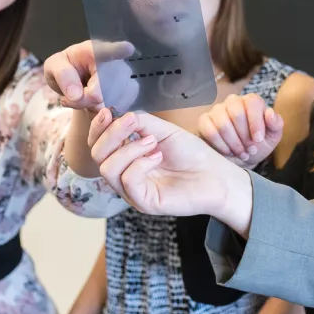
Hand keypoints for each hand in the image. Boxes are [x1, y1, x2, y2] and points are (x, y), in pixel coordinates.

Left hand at [44, 40, 136, 112]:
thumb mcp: (54, 66)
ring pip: (105, 105)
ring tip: (82, 97)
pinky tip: (94, 102)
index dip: (120, 50)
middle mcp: (116, 63)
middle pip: (99, 93)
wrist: (78, 78)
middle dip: (80, 101)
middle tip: (70, 96)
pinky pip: (113, 111)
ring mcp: (126, 78)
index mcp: (96, 51)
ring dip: (90, 107)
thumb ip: (62, 75)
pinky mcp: (130, 92)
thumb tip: (76, 94)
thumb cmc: (66, 67)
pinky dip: (100, 112)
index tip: (127, 48)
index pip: (110, 51)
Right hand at [88, 108, 251, 228]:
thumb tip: (118, 114)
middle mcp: (125, 174)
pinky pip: (128, 180)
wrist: (216, 176)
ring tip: (153, 142)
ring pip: (107, 168)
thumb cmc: (192, 154)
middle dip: (111, 134)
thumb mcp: (163, 131)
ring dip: (129, 148)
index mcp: (127, 156)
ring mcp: (132, 190)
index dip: (98, 127)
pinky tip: (158, 156)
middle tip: (133, 121)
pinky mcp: (143, 202)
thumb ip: (140, 123)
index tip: (108, 112)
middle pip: (97, 155)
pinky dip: (140, 163)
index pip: (98, 142)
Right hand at [198, 94, 283, 167]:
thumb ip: (276, 124)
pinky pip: (209, 130)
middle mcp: (233, 101)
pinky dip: (220, 144)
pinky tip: (227, 152)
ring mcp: (217, 110)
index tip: (258, 139)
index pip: (252, 102)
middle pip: (236, 112)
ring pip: (222, 123)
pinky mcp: (205, 121)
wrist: (241, 159)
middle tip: (250, 150)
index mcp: (251, 101)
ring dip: (233, 142)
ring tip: (241, 153)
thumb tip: (269, 113)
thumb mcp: (272, 138)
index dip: (256, 121)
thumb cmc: (257, 145)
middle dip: (244, 136)